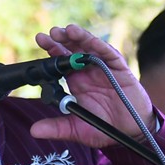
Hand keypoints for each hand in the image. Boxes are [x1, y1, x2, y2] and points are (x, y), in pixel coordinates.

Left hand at [28, 24, 154, 147]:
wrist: (130, 133)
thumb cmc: (104, 128)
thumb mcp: (77, 129)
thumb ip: (57, 128)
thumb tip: (33, 131)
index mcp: (76, 81)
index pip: (60, 62)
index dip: (51, 50)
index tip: (40, 40)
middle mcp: (88, 72)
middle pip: (73, 50)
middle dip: (62, 40)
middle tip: (51, 33)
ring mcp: (104, 69)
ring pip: (90, 48)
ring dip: (80, 38)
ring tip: (68, 30)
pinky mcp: (120, 70)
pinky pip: (110, 55)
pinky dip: (100, 47)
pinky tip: (91, 41)